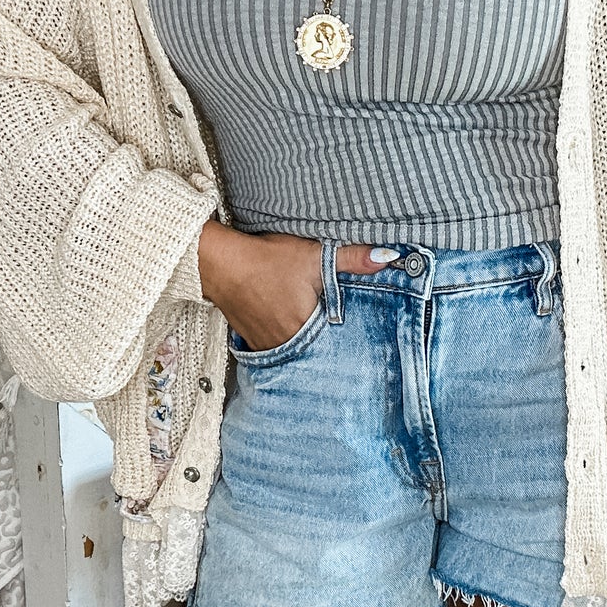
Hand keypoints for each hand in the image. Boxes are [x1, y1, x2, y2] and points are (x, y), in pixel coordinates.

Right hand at [195, 220, 397, 351]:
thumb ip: (352, 259)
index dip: (349, 342)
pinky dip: (285, 338)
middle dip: (328, 345)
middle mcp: (285, 344)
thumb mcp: (314, 256)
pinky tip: (288, 325)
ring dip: (305, 343)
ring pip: (295, 350)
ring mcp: (265, 344)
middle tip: (340, 340)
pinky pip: (276, 346)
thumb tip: (388, 258)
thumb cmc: (266, 261)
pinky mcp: (251, 338)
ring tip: (315, 332)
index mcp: (305, 330)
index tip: (359, 343)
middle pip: (316, 350)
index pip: (337, 346)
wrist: (219, 263)